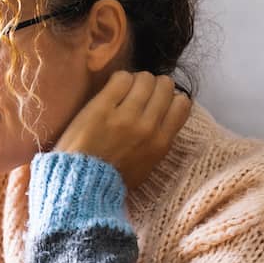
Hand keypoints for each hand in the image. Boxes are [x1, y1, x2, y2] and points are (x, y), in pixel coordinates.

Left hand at [54, 71, 192, 189]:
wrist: (81, 184)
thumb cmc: (112, 178)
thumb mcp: (147, 165)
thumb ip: (158, 141)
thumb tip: (163, 116)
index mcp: (161, 142)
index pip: (182, 104)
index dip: (169, 97)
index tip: (156, 102)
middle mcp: (148, 126)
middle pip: (164, 86)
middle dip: (153, 86)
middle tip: (138, 94)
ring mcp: (125, 116)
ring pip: (144, 79)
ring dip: (135, 81)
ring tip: (123, 91)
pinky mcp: (102, 107)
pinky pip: (121, 78)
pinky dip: (119, 79)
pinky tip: (111, 90)